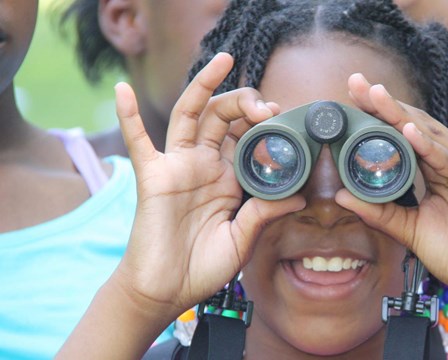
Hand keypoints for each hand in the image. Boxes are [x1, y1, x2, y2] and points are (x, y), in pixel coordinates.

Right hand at [113, 53, 304, 315]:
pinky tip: (123, 90)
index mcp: (229, 178)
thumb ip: (265, 214)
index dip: (265, 123)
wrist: (167, 291)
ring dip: (205, 86)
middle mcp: (205, 166)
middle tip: (267, 106)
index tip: (283, 117)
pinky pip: (138, 142)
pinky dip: (129, 116)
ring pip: (191, 115)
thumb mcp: (243, 239)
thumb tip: (300, 196)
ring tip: (223, 60)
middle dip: (246, 102)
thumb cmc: (204, 267)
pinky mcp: (153, 176)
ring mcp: (178, 167)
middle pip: (223, 117)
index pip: (247, 137)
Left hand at [337, 73, 447, 302]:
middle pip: (414, 124)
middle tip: (356, 83)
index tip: (351, 96)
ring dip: (400, 115)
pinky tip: (407, 132)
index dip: (379, 114)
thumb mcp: (407, 228)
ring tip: (374, 95)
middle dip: (383, 104)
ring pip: (429, 135)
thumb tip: (340, 195)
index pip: (404, 132)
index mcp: (437, 166)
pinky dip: (428, 146)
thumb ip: (378, 210)